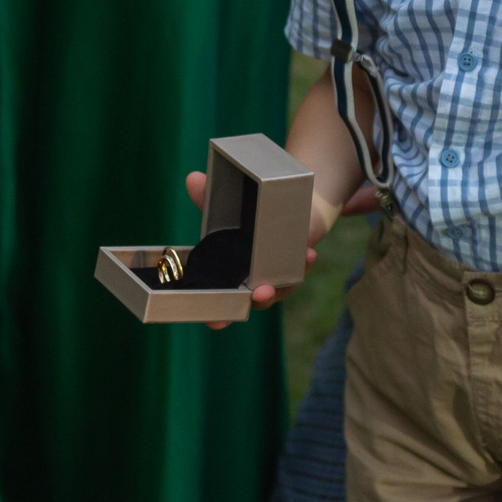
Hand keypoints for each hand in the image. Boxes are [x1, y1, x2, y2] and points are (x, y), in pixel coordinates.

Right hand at [183, 169, 319, 328]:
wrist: (281, 214)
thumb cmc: (245, 222)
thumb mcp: (225, 209)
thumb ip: (208, 198)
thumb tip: (193, 179)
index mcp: (230, 279)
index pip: (221, 307)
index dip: (217, 316)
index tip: (215, 321)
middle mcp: (253, 284)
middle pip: (257, 301)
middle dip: (260, 299)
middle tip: (259, 293)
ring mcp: (277, 277)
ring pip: (283, 288)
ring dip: (288, 280)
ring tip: (295, 263)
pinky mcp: (296, 265)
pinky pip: (299, 270)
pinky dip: (304, 262)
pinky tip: (309, 251)